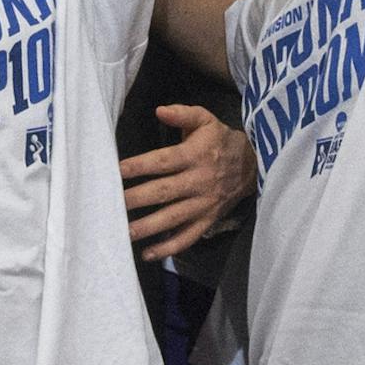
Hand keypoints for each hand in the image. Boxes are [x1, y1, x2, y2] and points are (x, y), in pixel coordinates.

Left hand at [119, 106, 255, 261]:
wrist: (252, 165)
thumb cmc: (220, 140)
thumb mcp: (205, 119)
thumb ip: (182, 114)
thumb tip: (159, 110)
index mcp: (195, 155)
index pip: (163, 161)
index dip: (140, 166)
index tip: (118, 171)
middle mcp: (198, 181)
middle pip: (164, 192)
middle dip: (137, 199)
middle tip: (112, 204)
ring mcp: (203, 204)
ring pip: (173, 218)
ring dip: (148, 227)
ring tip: (124, 232)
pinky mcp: (207, 220)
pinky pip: (188, 237)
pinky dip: (169, 248)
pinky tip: (148, 254)